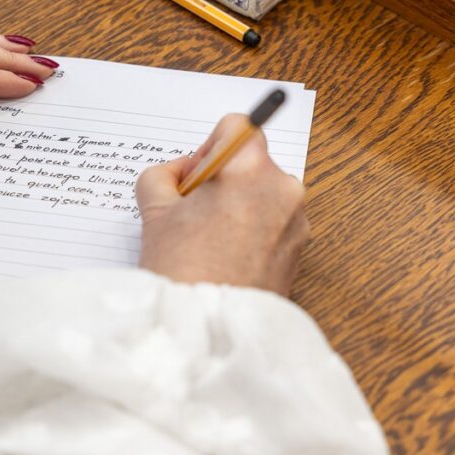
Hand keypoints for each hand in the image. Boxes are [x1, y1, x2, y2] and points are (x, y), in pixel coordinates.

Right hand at [135, 114, 308, 295]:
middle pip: (251, 161)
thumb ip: (164, 174)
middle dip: (223, 179)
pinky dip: (253, 229)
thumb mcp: (153, 209)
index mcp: (248, 170)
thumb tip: (182, 172)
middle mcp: (282, 188)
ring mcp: (297, 220)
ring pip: (263, 193)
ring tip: (209, 240)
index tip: (196, 175)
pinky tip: (227, 256)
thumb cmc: (181, 268)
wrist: (207, 328)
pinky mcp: (301, 248)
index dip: (210, 146)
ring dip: (239, 205)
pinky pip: (274, 221)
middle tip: (194, 212)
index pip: (238, 126)